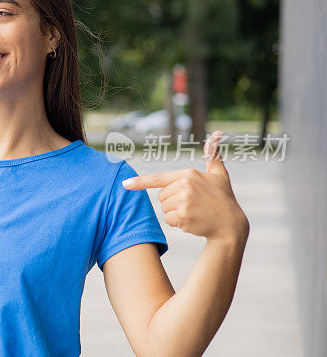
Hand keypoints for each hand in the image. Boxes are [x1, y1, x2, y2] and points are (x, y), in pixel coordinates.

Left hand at [121, 131, 248, 243]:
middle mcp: (184, 186)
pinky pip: (168, 220)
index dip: (140, 182)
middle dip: (173, 201)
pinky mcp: (183, 217)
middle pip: (161, 196)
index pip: (159, 178)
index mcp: (188, 174)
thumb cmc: (223, 197)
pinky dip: (177, 223)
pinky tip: (192, 221)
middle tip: (193, 203)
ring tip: (194, 212)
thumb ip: (213, 153)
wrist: (230, 225)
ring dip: (175, 213)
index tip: (125, 184)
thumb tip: (217, 132)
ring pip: (164, 208)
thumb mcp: (218, 173)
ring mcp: (183, 201)